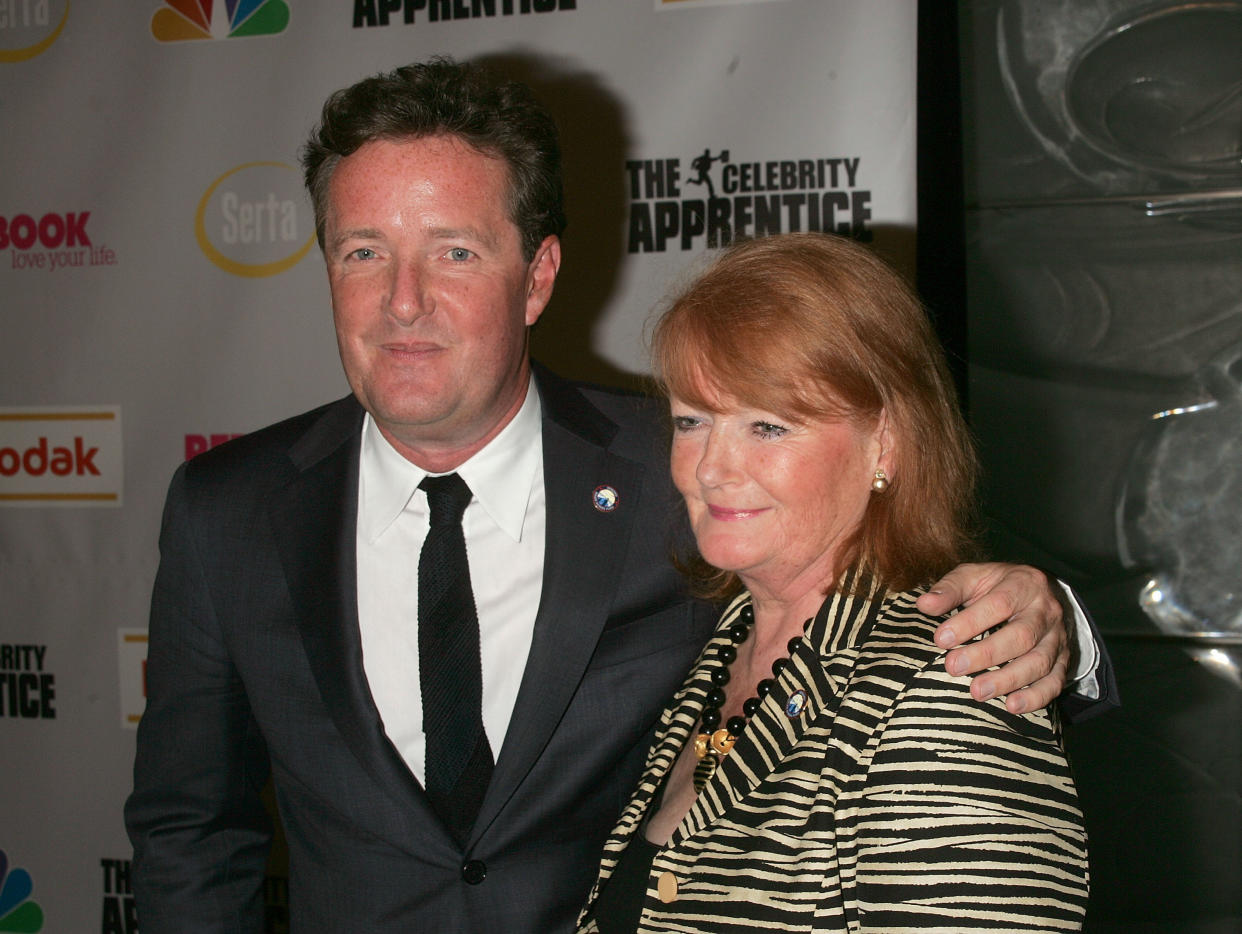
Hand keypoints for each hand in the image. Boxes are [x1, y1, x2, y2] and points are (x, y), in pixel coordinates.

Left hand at [917, 563, 1069, 713]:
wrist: (1041, 591)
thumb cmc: (999, 586)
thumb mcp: (975, 576)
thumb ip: (950, 589)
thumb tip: (924, 604)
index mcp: (1024, 583)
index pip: (999, 604)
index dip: (970, 623)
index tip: (941, 639)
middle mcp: (1046, 611)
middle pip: (1021, 636)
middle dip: (986, 655)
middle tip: (952, 667)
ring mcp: (1058, 637)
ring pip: (1039, 662)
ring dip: (1008, 680)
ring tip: (977, 692)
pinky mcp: (1063, 660)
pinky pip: (1056, 681)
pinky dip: (1036, 696)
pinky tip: (1012, 706)